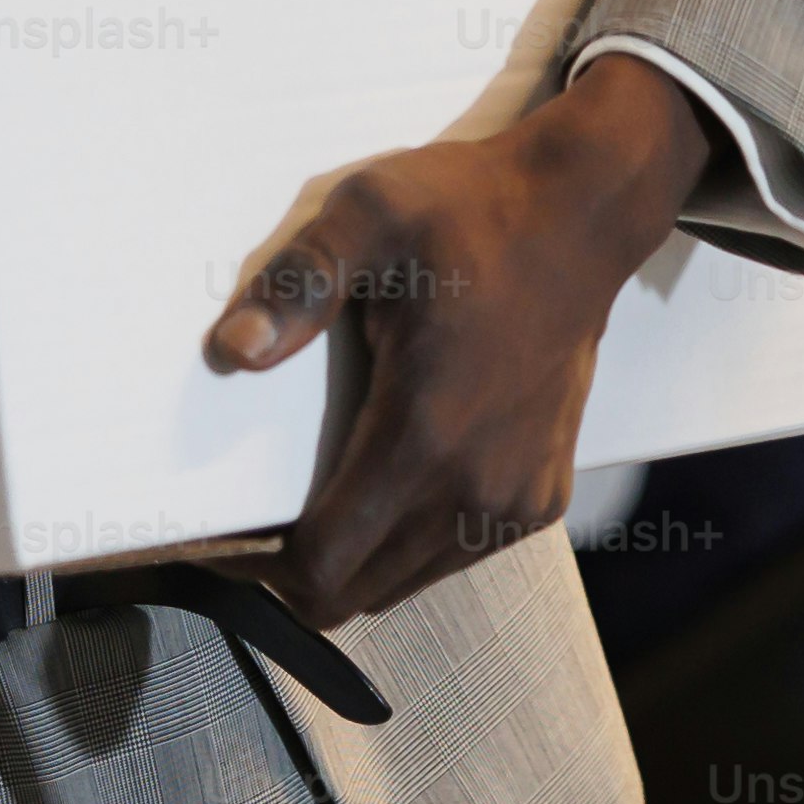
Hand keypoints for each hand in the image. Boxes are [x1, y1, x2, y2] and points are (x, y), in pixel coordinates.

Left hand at [205, 53, 715, 625]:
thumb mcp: (369, 216)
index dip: (258, 568)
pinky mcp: (542, 496)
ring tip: (318, 499)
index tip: (221, 539)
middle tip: (256, 521)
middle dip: (297, 572)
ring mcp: (516, 500)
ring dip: (355, 559)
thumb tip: (233, 350)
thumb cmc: (471, 211)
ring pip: (404, 582)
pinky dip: (410, 543)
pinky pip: (454, 556)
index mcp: (425, 435)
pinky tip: (390, 480)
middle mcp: (477, 488)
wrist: (581, 213)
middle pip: (356, 592)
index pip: (322, 567)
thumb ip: (298, 284)